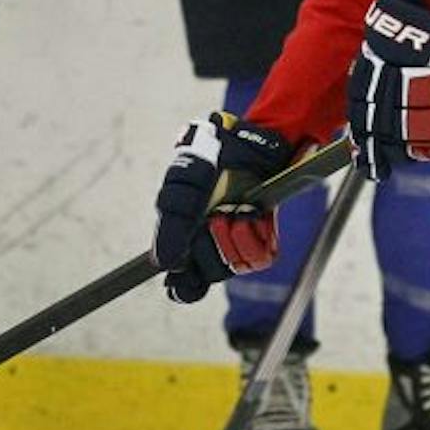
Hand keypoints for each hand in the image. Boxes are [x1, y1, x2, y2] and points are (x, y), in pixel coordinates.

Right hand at [152, 112, 295, 303]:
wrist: (248, 141)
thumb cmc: (209, 159)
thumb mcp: (182, 185)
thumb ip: (171, 225)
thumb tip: (165, 265)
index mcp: (186, 239)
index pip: (184, 285)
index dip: (183, 288)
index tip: (184, 277)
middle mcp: (212, 245)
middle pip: (209, 274)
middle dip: (210, 247)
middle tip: (215, 218)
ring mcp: (238, 242)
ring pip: (234, 267)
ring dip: (233, 238)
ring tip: (235, 211)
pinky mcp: (264, 237)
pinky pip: (260, 258)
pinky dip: (255, 238)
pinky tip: (252, 216)